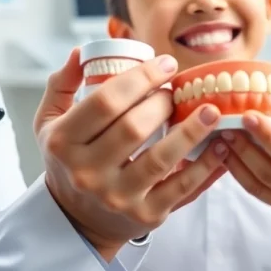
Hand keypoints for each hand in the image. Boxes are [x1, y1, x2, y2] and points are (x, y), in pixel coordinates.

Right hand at [34, 48, 228, 260]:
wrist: (77, 218)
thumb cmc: (69, 159)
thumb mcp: (50, 121)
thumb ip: (62, 83)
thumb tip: (81, 52)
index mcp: (63, 143)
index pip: (105, 102)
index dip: (141, 77)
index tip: (166, 64)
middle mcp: (87, 173)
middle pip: (134, 128)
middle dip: (164, 101)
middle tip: (178, 90)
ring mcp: (116, 197)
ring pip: (160, 159)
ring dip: (192, 131)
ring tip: (211, 110)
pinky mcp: (144, 215)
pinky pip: (181, 187)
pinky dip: (205, 165)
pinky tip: (220, 146)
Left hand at [223, 91, 270, 270]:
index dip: (268, 136)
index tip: (250, 116)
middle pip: (267, 172)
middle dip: (243, 146)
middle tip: (226, 121)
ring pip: (257, 186)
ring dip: (236, 161)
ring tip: (222, 138)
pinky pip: (260, 195)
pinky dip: (243, 176)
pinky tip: (233, 158)